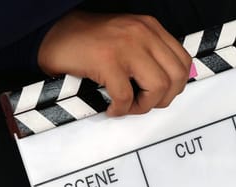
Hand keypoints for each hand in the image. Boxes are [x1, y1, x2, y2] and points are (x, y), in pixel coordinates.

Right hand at [38, 12, 191, 115]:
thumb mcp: (128, 40)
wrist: (52, 33)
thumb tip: (168, 87)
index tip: (158, 95)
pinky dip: (120, 110)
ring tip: (127, 106)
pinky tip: (111, 108)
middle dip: (163, 99)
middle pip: (176, 77)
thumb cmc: (89, 42)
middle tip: (143, 104)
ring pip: (158, 88)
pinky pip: (126, 97)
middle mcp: (143, 33)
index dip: (175, 86)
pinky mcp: (107, 61)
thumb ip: (149, 56)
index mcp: (150, 28)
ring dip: (143, 106)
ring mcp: (126, 46)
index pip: (183, 62)